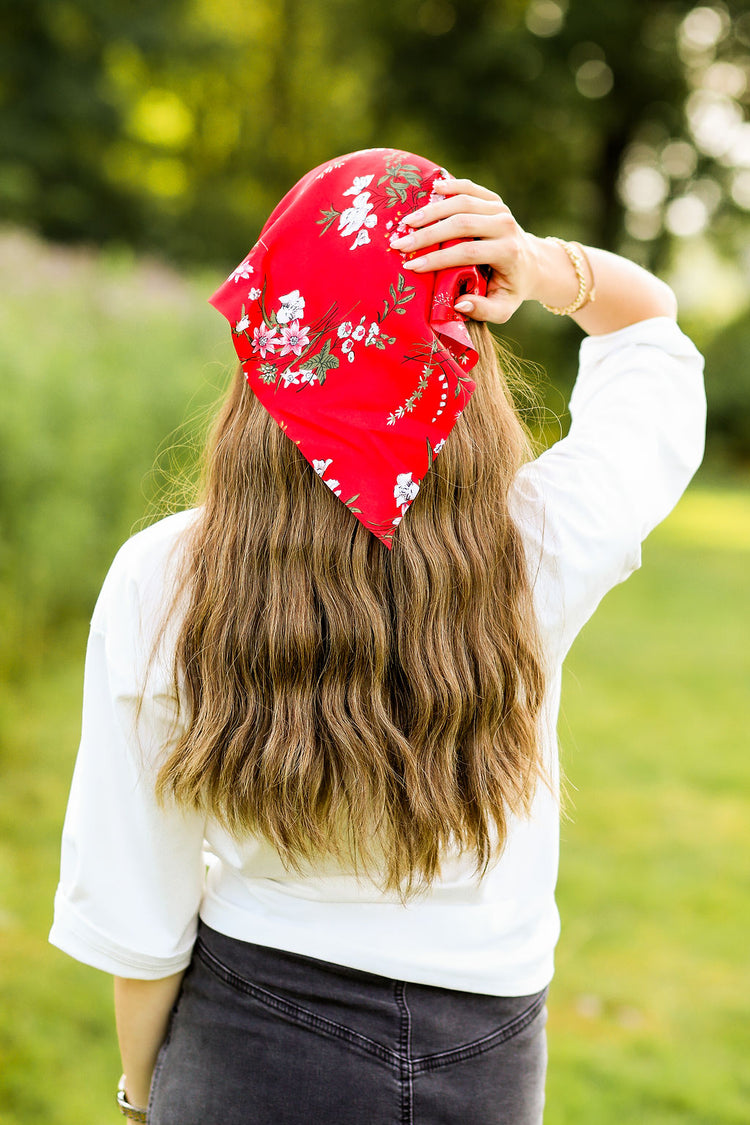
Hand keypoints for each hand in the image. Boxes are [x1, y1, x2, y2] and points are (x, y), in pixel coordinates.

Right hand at [390, 178, 550, 323]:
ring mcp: (500, 208)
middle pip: (462, 224)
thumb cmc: (510, 288)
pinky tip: (431, 189)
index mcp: (508, 252)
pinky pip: (469, 188)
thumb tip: (459, 303)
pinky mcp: (494, 199)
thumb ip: (483, 310)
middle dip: (427, 234)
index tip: (411, 266)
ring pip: (462, 202)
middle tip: (399, 243)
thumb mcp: (502, 308)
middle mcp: (506, 225)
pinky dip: (450, 186)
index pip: (468, 252)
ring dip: (432, 211)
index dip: (438, 258)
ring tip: (407, 222)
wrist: (531, 263)